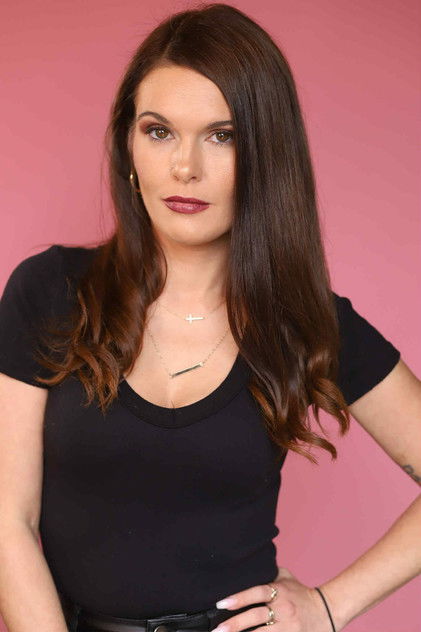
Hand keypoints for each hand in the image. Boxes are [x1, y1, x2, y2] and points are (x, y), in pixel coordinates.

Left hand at [212, 567, 335, 631]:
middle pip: (256, 617)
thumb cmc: (301, 593)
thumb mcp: (286, 578)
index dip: (238, 598)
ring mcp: (288, 627)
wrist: (327, 611)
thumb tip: (247, 566)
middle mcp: (283, 609)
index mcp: (280, 592)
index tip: (220, 604)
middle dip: (235, 624)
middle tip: (217, 629)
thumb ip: (268, 573)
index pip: (256, 593)